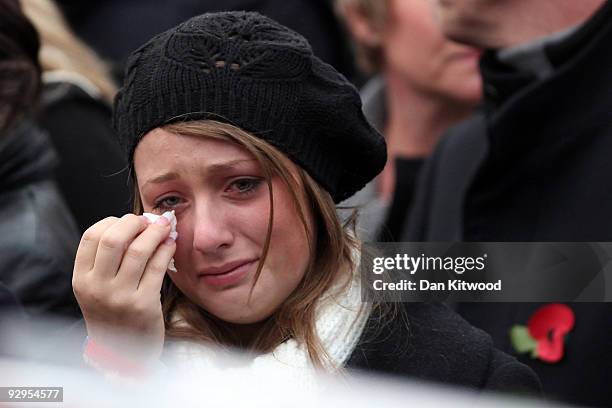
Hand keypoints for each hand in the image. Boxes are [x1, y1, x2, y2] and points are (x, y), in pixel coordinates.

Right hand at [72, 213, 175, 362]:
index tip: (128, 221)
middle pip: (113, 239)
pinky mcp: (144, 304)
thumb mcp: (98, 288)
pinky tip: (171, 244)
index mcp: (81, 279)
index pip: (91, 236)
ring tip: (164, 227)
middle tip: (148, 221)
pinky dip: (166, 249)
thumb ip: (108, 258)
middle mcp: (97, 287)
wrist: (123, 353)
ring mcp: (120, 297)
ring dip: (155, 232)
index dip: (112, 221)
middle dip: (134, 223)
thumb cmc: (114, 313)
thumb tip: (139, 222)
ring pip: (138, 250)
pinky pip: (157, 267)